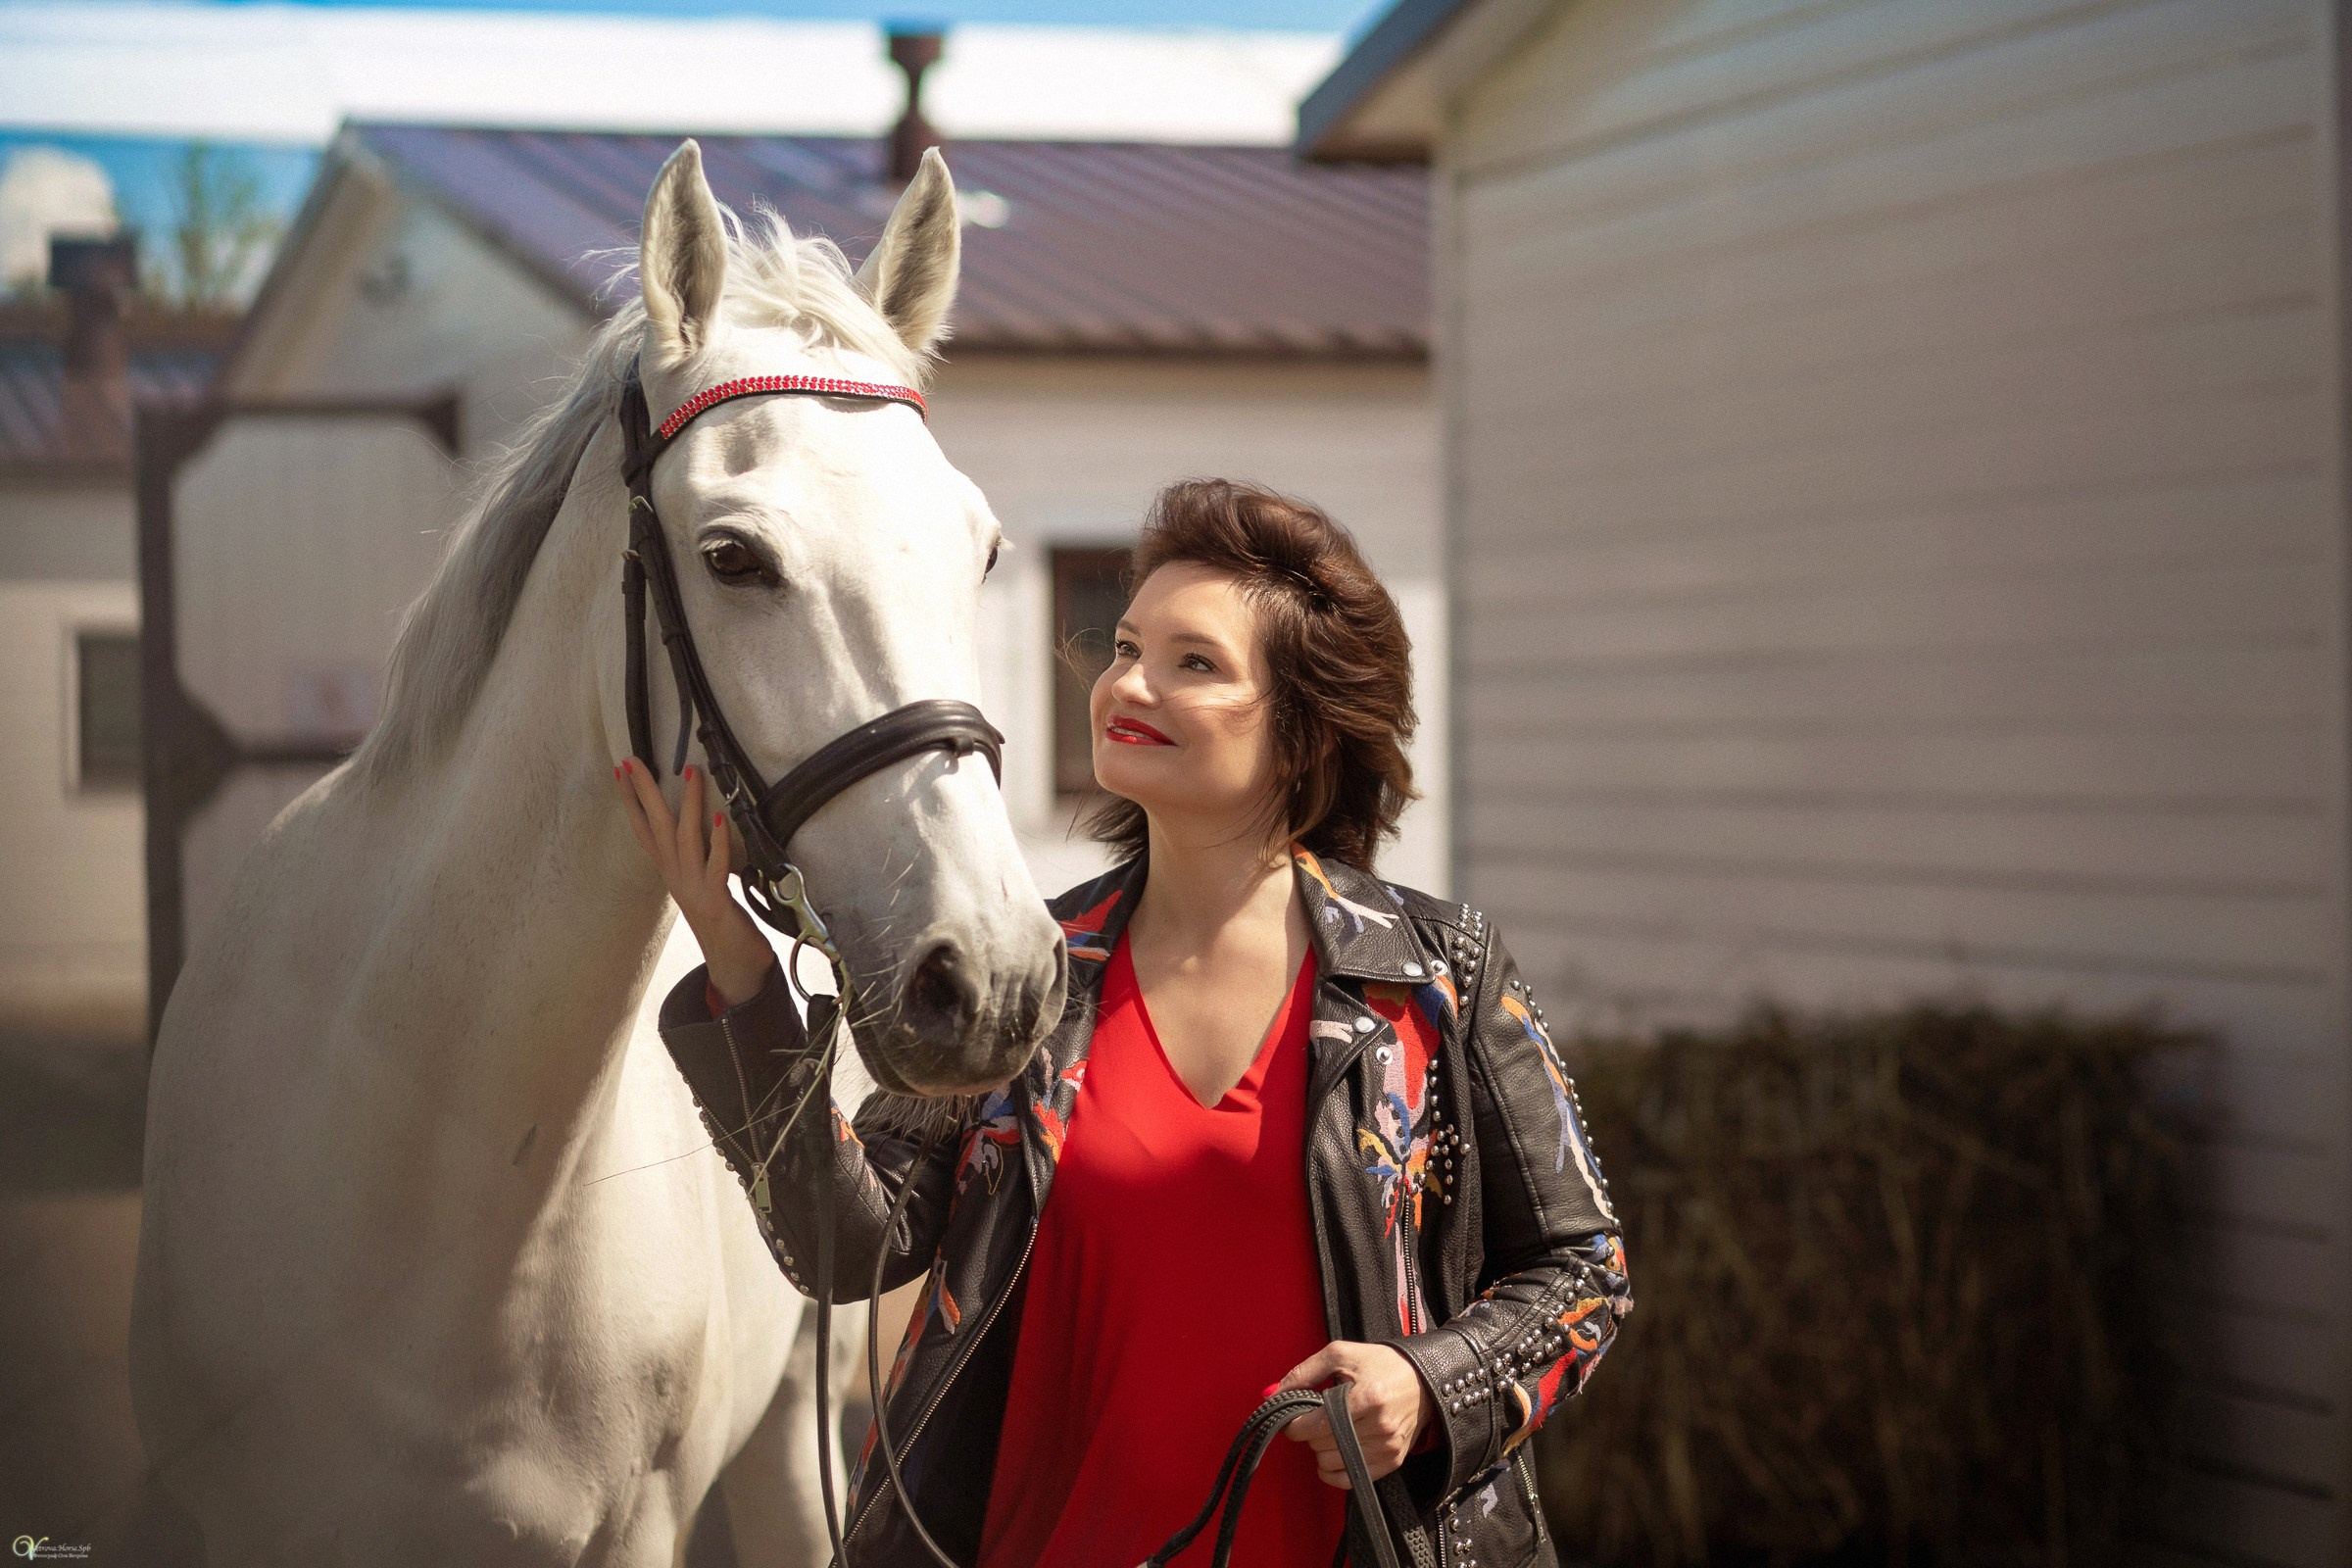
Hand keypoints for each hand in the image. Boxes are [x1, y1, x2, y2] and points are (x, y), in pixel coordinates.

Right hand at [613, 758, 774, 1005]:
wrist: (734, 968)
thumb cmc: (722, 923)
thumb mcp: (703, 886)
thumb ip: (698, 859)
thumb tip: (700, 826)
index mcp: (672, 873)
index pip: (645, 830)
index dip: (631, 801)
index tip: (620, 769)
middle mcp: (677, 878)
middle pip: (656, 829)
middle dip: (644, 793)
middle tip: (634, 760)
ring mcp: (695, 890)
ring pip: (686, 841)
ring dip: (687, 806)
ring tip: (689, 773)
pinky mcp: (717, 902)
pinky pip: (715, 867)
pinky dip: (718, 843)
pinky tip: (719, 819)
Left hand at [1273, 1341, 1435, 1486]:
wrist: (1421, 1379)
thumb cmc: (1381, 1364)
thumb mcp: (1340, 1354)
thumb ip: (1303, 1373)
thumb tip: (1272, 1394)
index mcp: (1368, 1398)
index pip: (1315, 1426)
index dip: (1294, 1424)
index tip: (1295, 1416)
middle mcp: (1380, 1426)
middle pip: (1320, 1445)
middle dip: (1310, 1432)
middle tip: (1318, 1416)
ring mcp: (1387, 1447)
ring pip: (1330, 1464)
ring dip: (1322, 1449)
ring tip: (1332, 1429)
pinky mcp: (1392, 1462)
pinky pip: (1349, 1480)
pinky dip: (1334, 1470)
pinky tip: (1335, 1451)